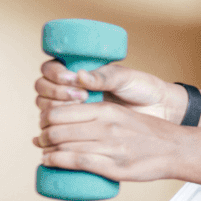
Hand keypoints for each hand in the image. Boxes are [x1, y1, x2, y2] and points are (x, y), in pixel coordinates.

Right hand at [36, 59, 183, 122]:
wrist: (158, 111)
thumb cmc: (141, 89)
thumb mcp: (124, 78)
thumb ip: (104, 76)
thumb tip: (80, 75)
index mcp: (78, 71)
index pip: (50, 69)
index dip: (54, 74)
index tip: (72, 80)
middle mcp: (70, 89)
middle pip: (42, 88)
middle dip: (54, 92)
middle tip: (79, 96)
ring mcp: (72, 110)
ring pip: (45, 108)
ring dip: (54, 109)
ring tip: (78, 110)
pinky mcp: (77, 129)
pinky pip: (56, 129)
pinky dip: (55, 130)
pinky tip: (66, 131)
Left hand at [36, 99, 186, 181]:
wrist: (178, 149)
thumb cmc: (151, 133)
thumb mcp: (123, 114)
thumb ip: (99, 116)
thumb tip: (71, 123)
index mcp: (107, 110)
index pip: (61, 111)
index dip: (46, 119)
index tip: (45, 125)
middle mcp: (105, 126)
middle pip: (57, 129)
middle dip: (43, 136)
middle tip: (42, 142)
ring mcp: (109, 147)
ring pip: (63, 145)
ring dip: (47, 151)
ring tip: (45, 153)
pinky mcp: (113, 166)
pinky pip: (76, 161)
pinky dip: (56, 161)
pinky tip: (48, 161)